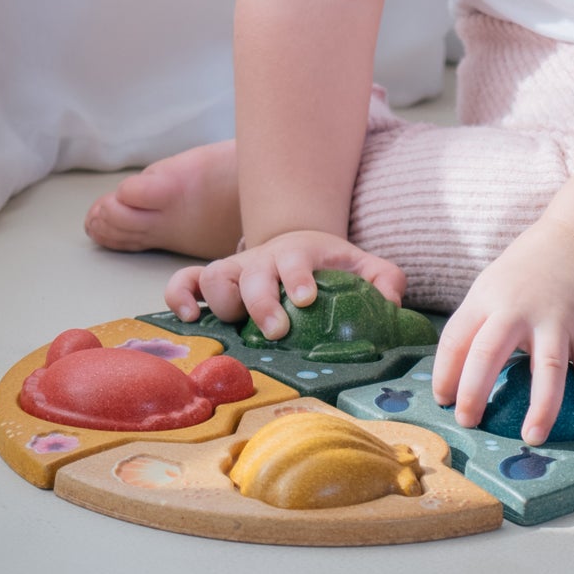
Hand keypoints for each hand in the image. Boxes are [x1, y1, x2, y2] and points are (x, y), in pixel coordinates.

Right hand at [165, 231, 406, 340]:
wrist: (296, 244)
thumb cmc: (326, 264)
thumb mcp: (360, 264)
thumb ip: (384, 279)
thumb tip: (393, 303)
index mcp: (299, 253)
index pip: (296, 260)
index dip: (298, 277)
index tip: (307, 298)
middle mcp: (263, 260)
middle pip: (252, 275)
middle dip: (261, 301)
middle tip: (277, 329)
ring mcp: (235, 270)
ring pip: (214, 277)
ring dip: (221, 301)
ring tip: (235, 323)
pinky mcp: (212, 280)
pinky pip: (184, 281)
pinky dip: (179, 295)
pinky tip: (189, 317)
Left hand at [431, 216, 573, 447]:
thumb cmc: (527, 269)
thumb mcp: (491, 285)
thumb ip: (476, 324)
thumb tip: (455, 378)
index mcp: (487, 298)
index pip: (454, 340)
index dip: (443, 374)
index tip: (443, 401)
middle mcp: (518, 310)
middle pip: (488, 354)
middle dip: (474, 393)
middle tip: (468, 423)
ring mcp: (556, 320)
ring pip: (548, 369)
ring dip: (541, 407)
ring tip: (532, 437)